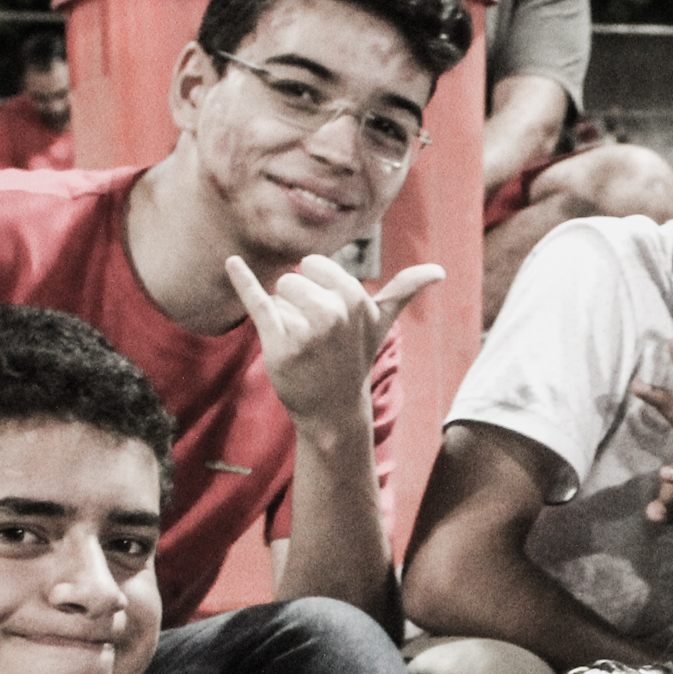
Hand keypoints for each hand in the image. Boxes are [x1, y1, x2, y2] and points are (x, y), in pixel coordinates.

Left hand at [225, 254, 441, 426]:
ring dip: (281, 315)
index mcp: (356, 299)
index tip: (328, 315)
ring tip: (299, 343)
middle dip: (296, 302)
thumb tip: (440, 271)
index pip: (315, 265)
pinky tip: (232, 263)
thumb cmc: (355, 359)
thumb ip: (405, 291)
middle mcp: (334, 312)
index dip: (316, 287)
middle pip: (293, 278)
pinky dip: (242, 280)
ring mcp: (307, 329)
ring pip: (276, 294)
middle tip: (314, 336)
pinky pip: (257, 302)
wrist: (333, 410)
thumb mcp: (380, 324)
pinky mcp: (280, 345)